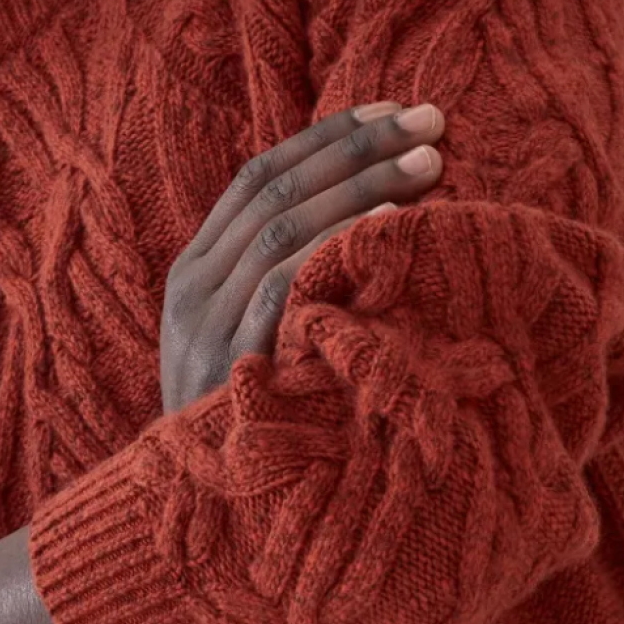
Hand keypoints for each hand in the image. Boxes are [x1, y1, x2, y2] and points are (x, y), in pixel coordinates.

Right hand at [159, 100, 444, 413]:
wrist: (191, 515)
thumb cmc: (243, 424)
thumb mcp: (251, 344)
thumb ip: (284, 283)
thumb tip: (366, 217)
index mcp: (193, 272)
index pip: (258, 177)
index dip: (327, 138)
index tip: (391, 108)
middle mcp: (192, 289)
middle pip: (277, 189)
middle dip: (360, 148)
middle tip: (432, 123)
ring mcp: (207, 327)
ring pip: (284, 228)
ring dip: (363, 187)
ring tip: (431, 166)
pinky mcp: (231, 365)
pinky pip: (283, 288)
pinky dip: (337, 247)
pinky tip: (393, 228)